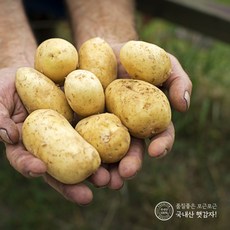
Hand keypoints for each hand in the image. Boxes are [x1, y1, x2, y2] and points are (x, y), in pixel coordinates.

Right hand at [0, 66, 100, 204]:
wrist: (36, 69)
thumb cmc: (11, 85)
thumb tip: (9, 136)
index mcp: (28, 143)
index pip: (28, 160)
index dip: (31, 167)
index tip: (39, 168)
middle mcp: (52, 144)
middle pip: (62, 168)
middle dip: (74, 183)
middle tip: (87, 193)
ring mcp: (71, 133)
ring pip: (84, 156)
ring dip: (98, 170)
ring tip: (111, 180)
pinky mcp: (87, 121)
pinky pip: (98, 132)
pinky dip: (109, 144)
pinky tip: (121, 152)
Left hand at [96, 42, 191, 189]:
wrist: (104, 48)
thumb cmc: (136, 56)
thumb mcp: (162, 62)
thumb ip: (178, 80)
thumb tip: (184, 105)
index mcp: (148, 117)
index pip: (159, 135)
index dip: (162, 145)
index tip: (156, 151)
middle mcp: (128, 127)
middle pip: (131, 151)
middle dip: (130, 165)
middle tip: (125, 174)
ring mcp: (105, 126)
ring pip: (107, 153)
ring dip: (106, 169)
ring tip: (101, 180)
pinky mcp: (85, 122)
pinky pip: (83, 138)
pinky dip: (83, 151)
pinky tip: (79, 159)